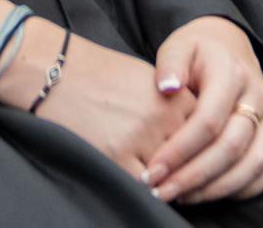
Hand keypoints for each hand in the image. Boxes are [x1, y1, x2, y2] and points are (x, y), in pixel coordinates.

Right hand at [2, 23, 192, 180]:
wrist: (57, 72)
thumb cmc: (100, 74)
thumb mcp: (147, 79)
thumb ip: (172, 105)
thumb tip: (189, 136)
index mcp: (173, 94)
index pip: (205, 133)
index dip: (200, 149)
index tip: (198, 159)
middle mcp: (161, 116)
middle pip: (190, 157)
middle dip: (187, 169)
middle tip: (184, 178)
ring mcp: (139, 138)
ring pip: (169, 176)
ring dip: (167, 183)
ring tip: (164, 185)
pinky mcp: (116, 157)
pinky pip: (142, 187)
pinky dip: (144, 191)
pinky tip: (141, 186)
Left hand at [143, 17, 262, 205]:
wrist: (228, 47)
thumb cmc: (197, 54)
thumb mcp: (179, 46)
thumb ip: (170, 62)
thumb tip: (167, 87)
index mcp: (232, 72)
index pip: (208, 120)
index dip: (180, 150)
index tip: (152, 170)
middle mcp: (258, 95)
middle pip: (231, 148)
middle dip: (193, 176)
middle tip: (161, 191)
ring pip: (252, 165)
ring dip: (215, 189)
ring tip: (181, 197)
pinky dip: (240, 191)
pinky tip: (210, 193)